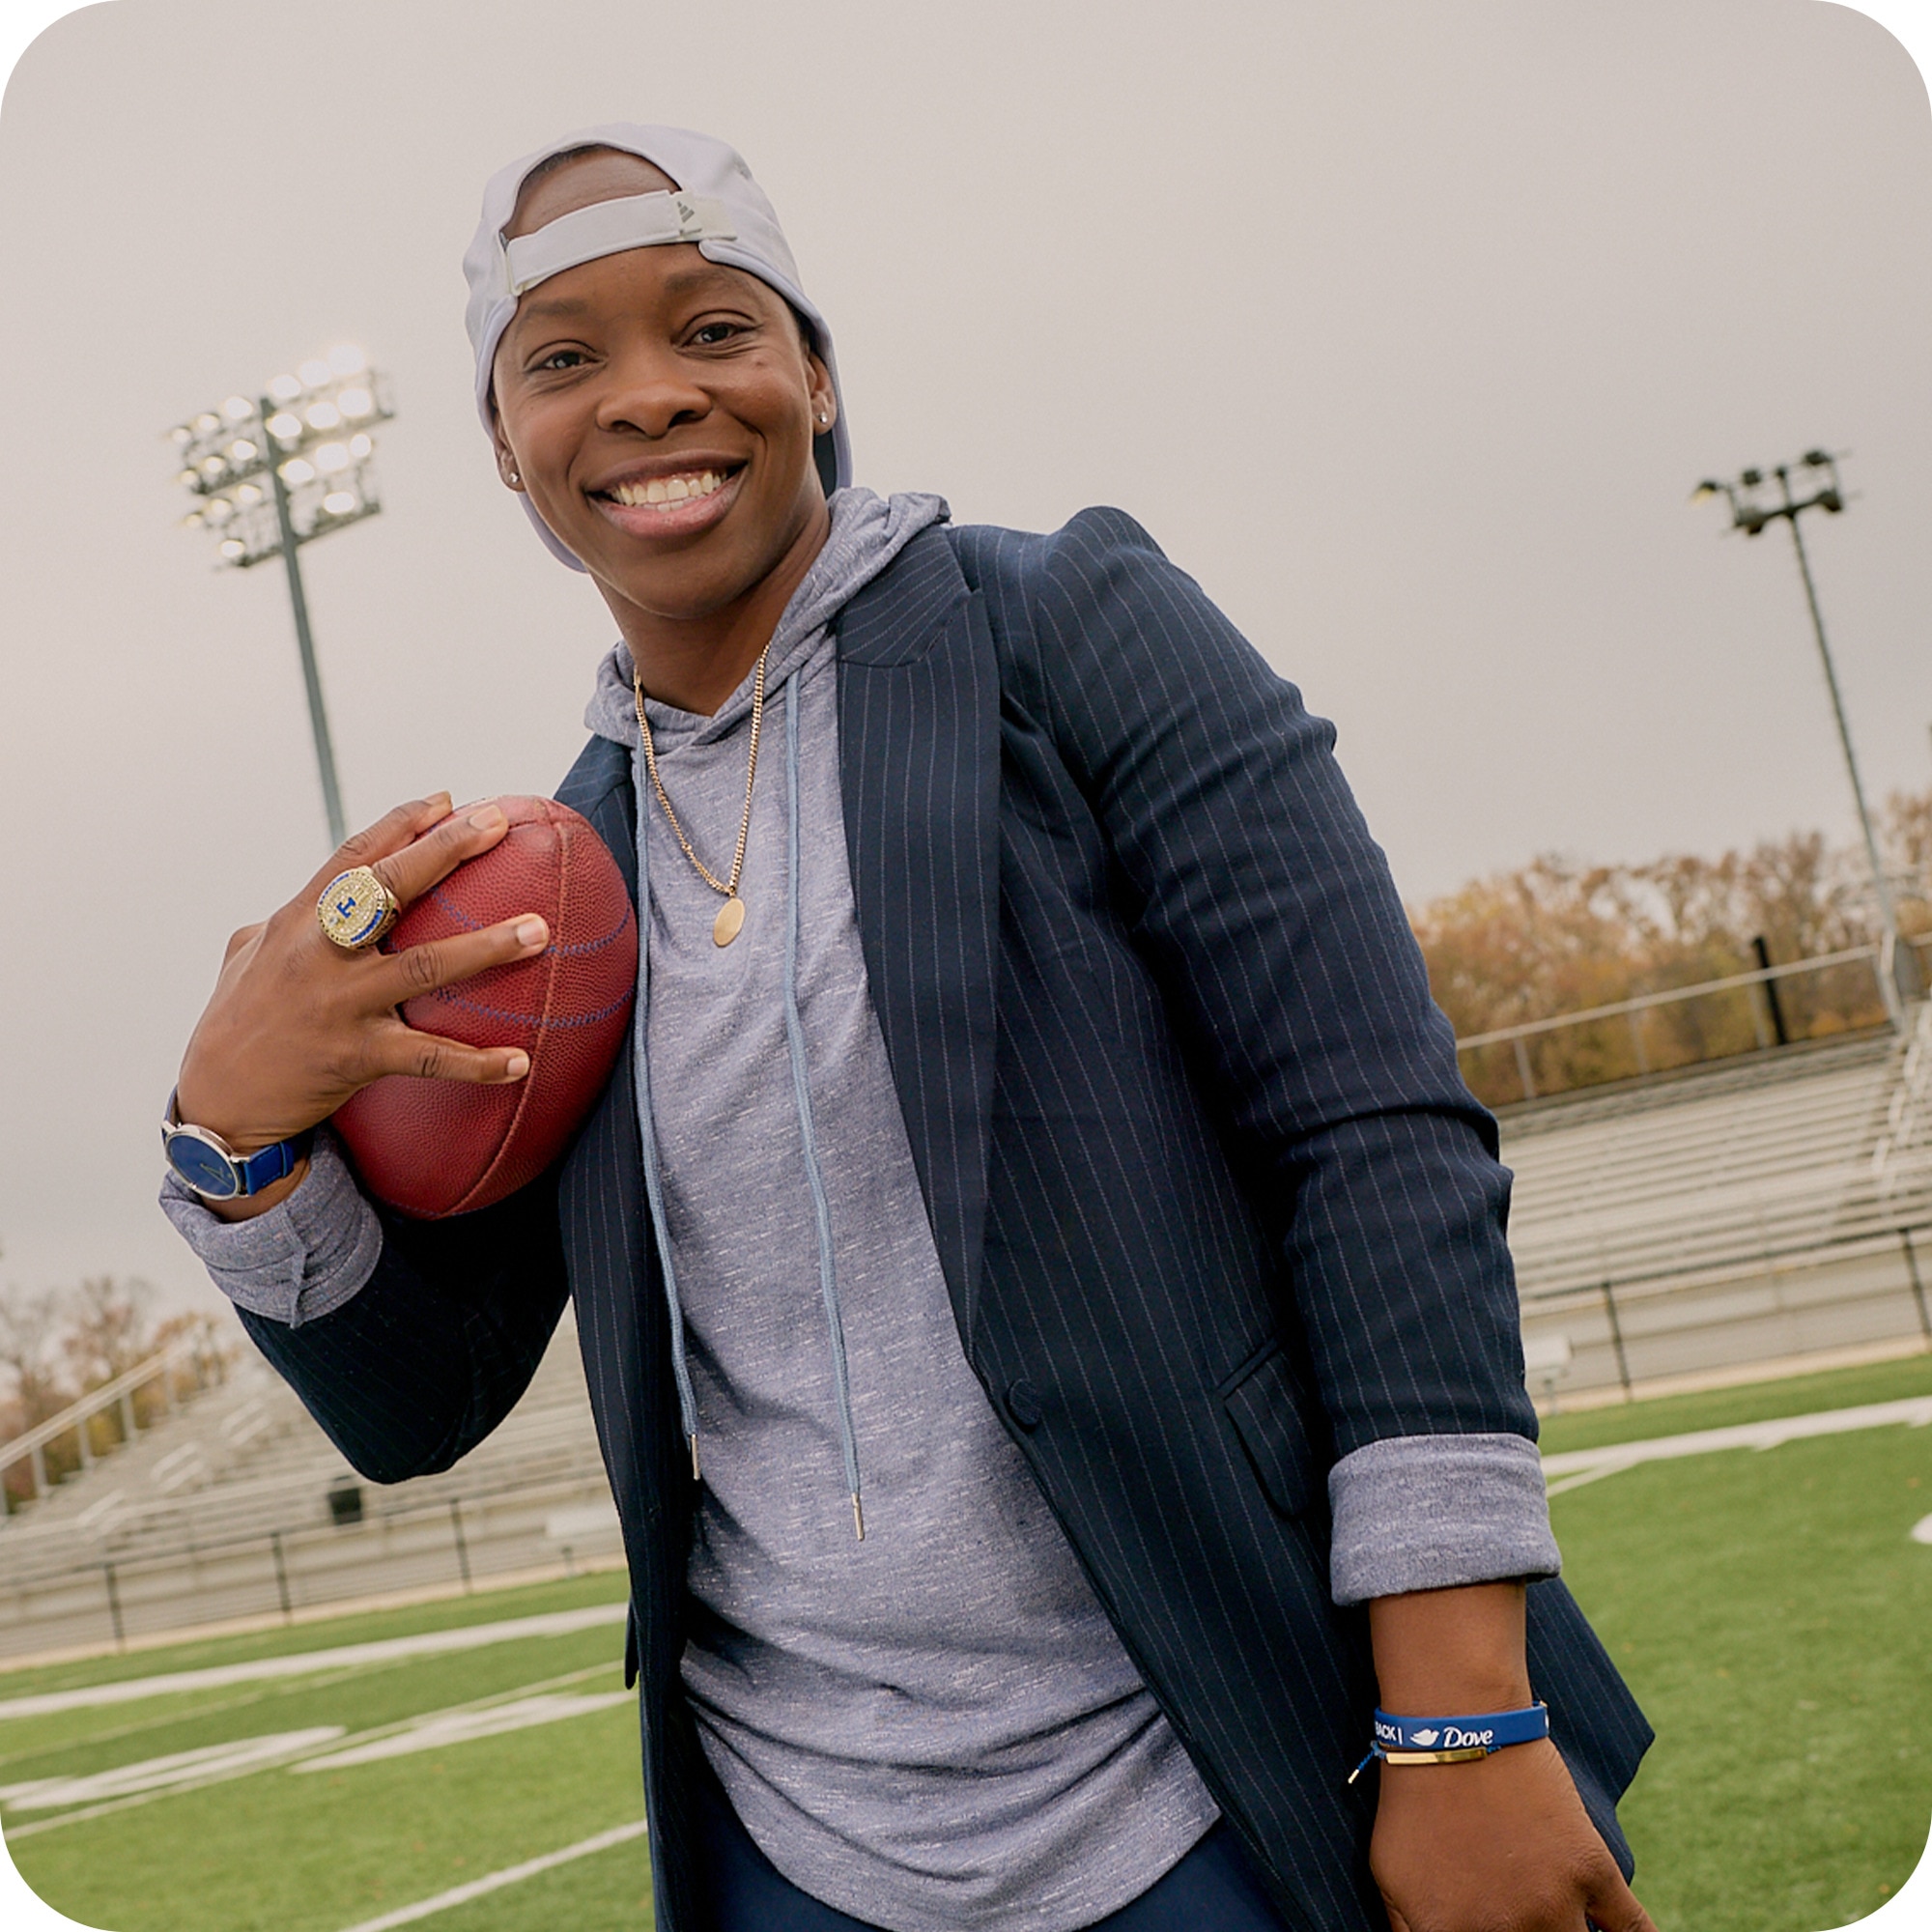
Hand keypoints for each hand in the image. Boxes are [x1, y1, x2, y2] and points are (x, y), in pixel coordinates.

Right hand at [174, 794, 548, 1217]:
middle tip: (497, 823)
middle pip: (389, 889)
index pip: (355, 858)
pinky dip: (477, 1063)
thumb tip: (321, 894)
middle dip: (444, 850)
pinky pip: (428, 1058)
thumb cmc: (236, 1021)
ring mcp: (339, 1004)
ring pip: (424, 967)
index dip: (402, 824)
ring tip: (540, 930)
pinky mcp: (355, 1057)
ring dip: (486, 947)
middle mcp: (318, 953)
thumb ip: (286, 919)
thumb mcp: (245, 955)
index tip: (449, 800)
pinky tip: (522, 1062)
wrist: (217, 1104)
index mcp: (297, 922)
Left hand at [1370, 1738, 1656, 1931]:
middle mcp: (1508, 1930)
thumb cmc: (1416, 1799)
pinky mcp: (1592, 1870)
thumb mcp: (1390, 1873)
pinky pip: (1634, 1929)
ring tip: (1558, 1921)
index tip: (1498, 1931)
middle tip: (1522, 1920)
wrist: (1456, 1727)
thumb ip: (1409, 1930)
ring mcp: (1554, 1903)